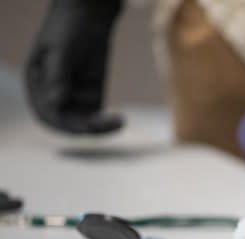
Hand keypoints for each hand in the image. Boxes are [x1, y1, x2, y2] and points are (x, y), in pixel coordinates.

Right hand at [25, 0, 123, 134]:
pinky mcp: (93, 97)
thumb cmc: (70, 27)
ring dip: (99, 128)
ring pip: (83, 124)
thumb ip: (58, 76)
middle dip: (83, 128)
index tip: (82, 121)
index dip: (61, 121)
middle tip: (102, 125)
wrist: (90, 16)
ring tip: (118, 122)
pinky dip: (108, 123)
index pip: (45, 112)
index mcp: (36, 84)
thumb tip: (56, 103)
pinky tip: (120, 121)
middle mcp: (52, 95)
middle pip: (64, 123)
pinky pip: (98, 117)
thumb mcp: (61, 50)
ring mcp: (73, 98)